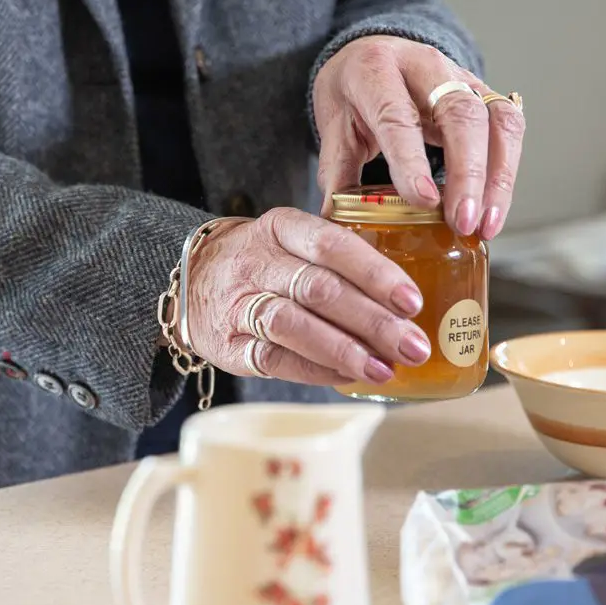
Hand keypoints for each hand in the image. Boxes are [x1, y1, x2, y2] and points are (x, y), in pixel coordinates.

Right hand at [185, 209, 430, 384]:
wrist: (191, 279)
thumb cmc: (263, 261)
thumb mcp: (292, 240)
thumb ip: (339, 260)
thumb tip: (407, 301)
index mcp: (280, 227)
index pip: (331, 244)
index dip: (374, 274)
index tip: (412, 301)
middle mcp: (256, 262)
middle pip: (318, 289)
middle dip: (372, 320)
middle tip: (414, 344)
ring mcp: (238, 304)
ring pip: (293, 325)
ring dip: (344, 350)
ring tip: (385, 368)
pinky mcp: (229, 344)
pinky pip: (275, 360)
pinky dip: (317, 370)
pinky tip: (350, 376)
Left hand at [313, 35, 525, 239]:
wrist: (371, 53)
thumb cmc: (353, 93)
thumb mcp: (333, 125)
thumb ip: (336, 171)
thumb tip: (336, 222)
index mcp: (376, 71)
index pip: (398, 115)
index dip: (412, 159)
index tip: (424, 200)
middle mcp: (426, 66)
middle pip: (460, 115)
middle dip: (468, 173)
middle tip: (462, 221)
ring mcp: (463, 77)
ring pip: (496, 120)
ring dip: (497, 178)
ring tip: (485, 225)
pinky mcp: (486, 94)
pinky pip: (508, 128)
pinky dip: (506, 172)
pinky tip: (493, 209)